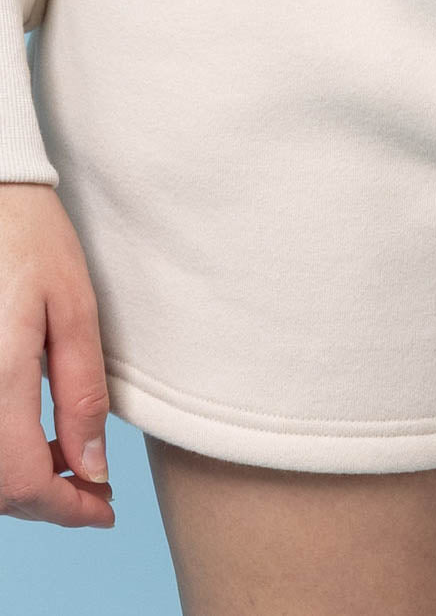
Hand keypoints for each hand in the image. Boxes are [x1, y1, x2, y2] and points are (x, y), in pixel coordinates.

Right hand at [0, 183, 113, 528]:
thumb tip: (90, 466)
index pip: (20, 482)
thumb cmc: (31, 239)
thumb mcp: (75, 309)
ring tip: (65, 461)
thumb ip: (81, 392)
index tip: (103, 509)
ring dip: (18, 479)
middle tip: (91, 488)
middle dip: (44, 500)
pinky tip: (28, 435)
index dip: (65, 510)